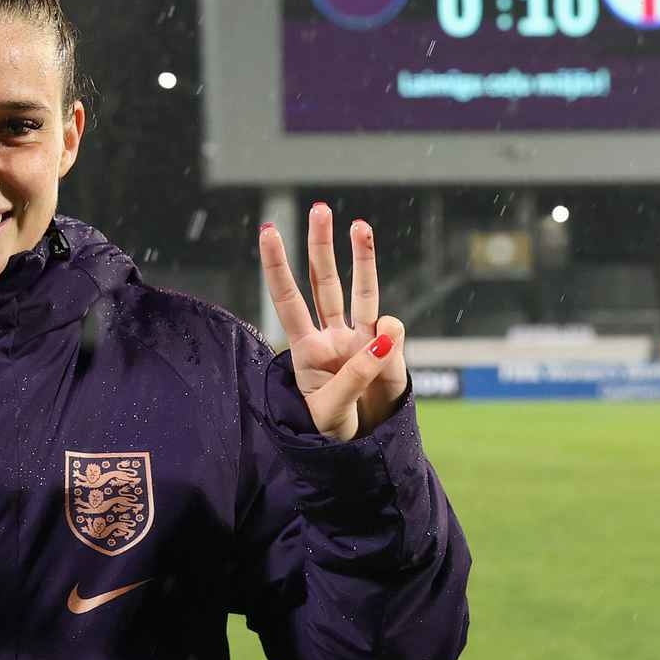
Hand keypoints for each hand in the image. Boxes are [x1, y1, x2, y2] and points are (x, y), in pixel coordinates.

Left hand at [258, 202, 408, 440]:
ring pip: (360, 291)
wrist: (359, 450)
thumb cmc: (330, 430)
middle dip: (321, 245)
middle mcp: (331, 337)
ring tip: (360, 225)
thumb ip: (357, 373)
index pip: (288, 299)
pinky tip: (386, 349)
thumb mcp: (332, 410)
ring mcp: (360, 342)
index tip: (268, 231)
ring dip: (362, 258)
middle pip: (324, 283)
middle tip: (321, 209)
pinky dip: (391, 334)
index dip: (277, 266)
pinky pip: (390, 332)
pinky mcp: (387, 353)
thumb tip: (386, 330)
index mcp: (305, 350)